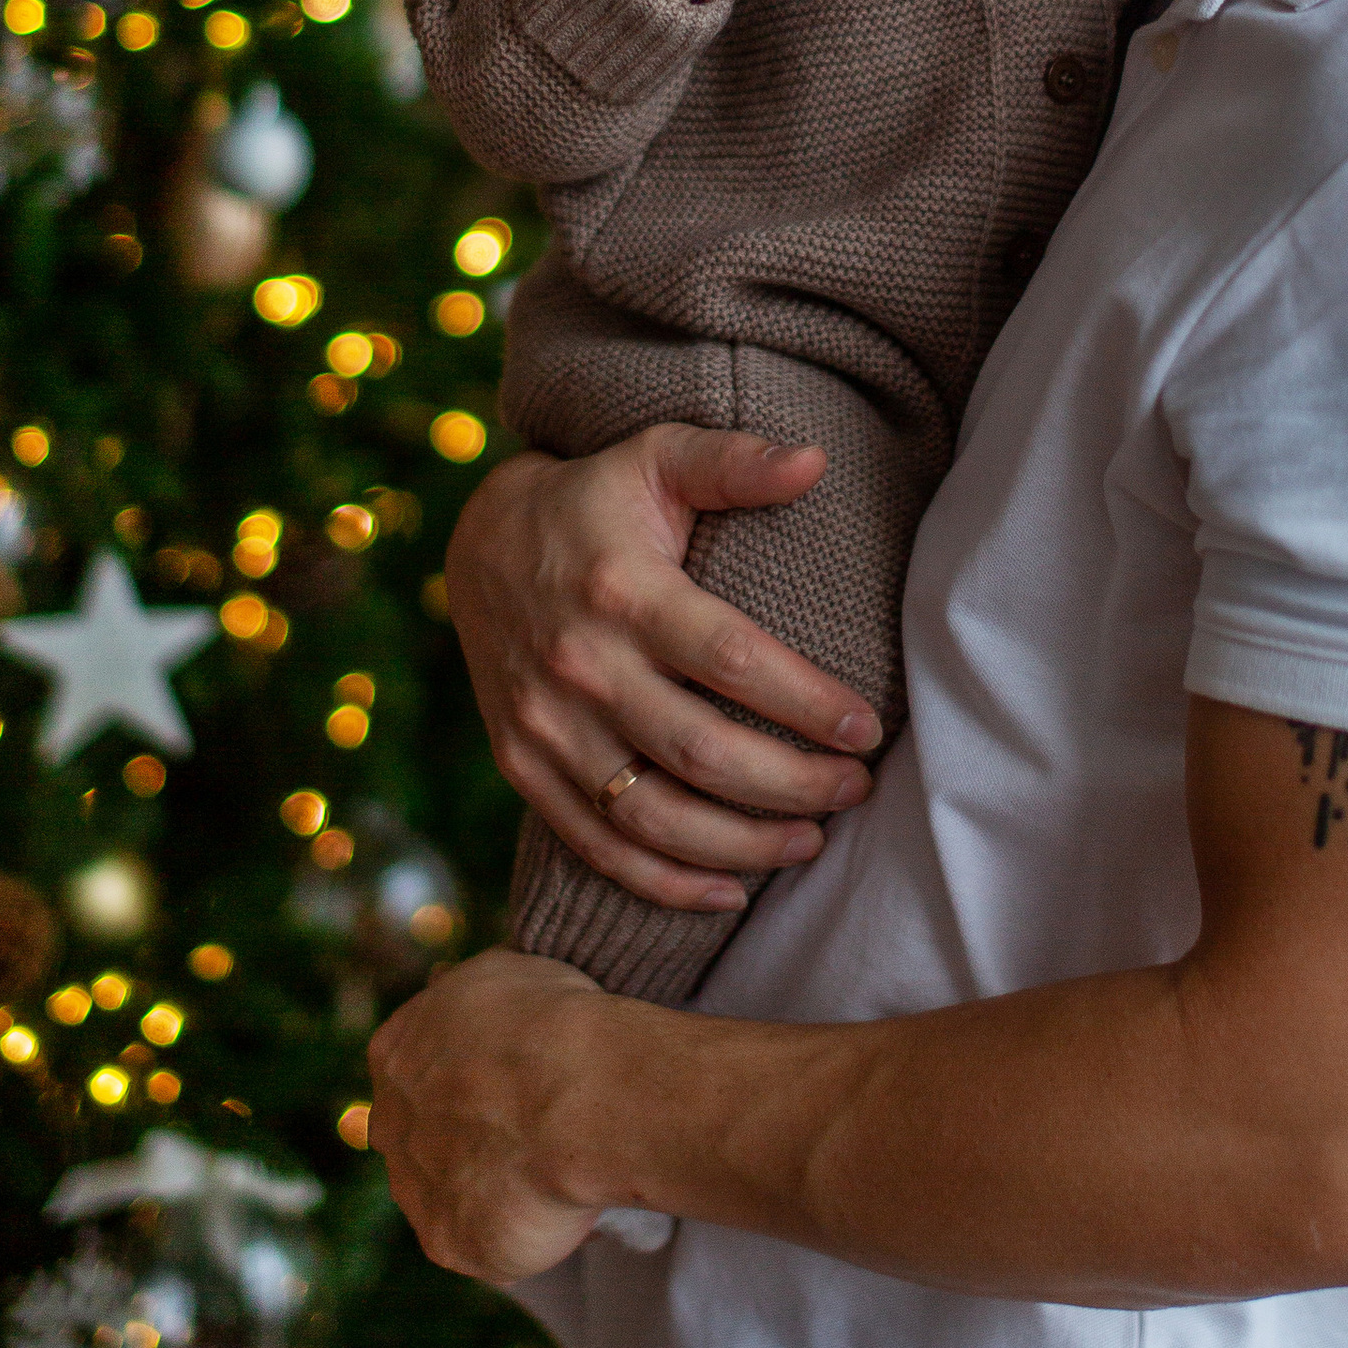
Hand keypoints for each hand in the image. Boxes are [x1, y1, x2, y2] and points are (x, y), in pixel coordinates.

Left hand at [371, 950, 612, 1283]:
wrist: (577, 1095)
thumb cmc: (553, 1024)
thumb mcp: (500, 978)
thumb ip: (471, 1010)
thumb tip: (475, 1014)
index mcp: (395, 1051)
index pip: (414, 1071)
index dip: (465, 1082)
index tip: (508, 1088)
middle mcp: (389, 1120)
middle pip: (419, 1137)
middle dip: (465, 1139)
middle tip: (528, 1135)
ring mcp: (413, 1186)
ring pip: (448, 1195)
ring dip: (489, 1191)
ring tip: (550, 1176)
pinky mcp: (444, 1243)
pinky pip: (481, 1246)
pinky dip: (517, 1235)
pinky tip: (554, 1212)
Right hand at [444, 429, 879, 909]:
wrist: (479, 544)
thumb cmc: (596, 500)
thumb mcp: (656, 458)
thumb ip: (732, 461)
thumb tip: (815, 461)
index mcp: (623, 591)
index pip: (732, 661)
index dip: (807, 704)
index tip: (867, 729)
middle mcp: (579, 666)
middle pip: (702, 753)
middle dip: (793, 785)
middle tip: (856, 789)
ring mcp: (545, 726)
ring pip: (654, 816)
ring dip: (742, 845)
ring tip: (811, 843)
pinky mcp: (523, 766)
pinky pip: (597, 845)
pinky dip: (666, 882)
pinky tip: (731, 889)